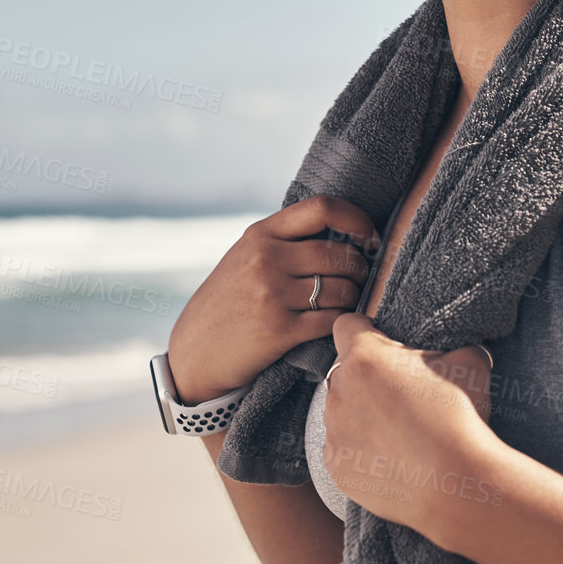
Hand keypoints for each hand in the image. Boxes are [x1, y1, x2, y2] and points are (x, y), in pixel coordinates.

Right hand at [166, 197, 378, 403]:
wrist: (193, 355)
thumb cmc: (227, 305)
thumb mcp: (244, 258)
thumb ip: (283, 242)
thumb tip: (343, 233)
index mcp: (259, 235)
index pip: (322, 208)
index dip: (356, 219)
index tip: (369, 236)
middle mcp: (266, 259)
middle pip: (339, 253)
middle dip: (360, 268)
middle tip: (360, 280)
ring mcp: (271, 294)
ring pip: (342, 288)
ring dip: (353, 298)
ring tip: (344, 303)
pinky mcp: (279, 330)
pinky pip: (332, 320)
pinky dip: (341, 323)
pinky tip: (334, 325)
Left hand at [320, 312, 503, 539]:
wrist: (453, 483)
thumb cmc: (458, 417)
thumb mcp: (468, 362)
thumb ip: (456, 346)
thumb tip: (464, 346)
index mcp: (364, 356)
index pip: (347, 325)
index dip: (366, 331)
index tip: (385, 347)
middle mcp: (339, 389)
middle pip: (346, 372)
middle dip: (368, 378)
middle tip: (403, 395)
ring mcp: (334, 430)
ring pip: (342, 411)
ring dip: (363, 415)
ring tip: (400, 432)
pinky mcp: (336, 466)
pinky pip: (342, 449)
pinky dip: (361, 451)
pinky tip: (391, 458)